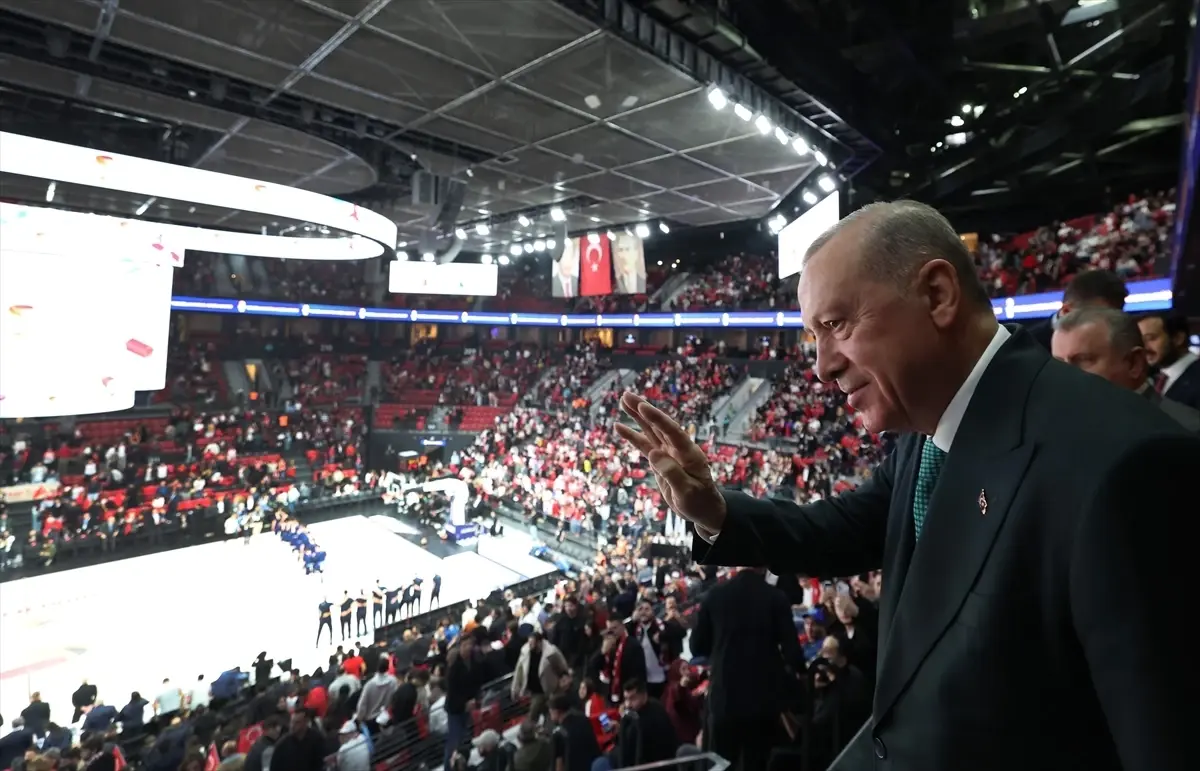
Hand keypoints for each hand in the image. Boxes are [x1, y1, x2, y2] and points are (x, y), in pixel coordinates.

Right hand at [614, 392, 725, 532]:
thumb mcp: (688, 492)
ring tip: (623, 401)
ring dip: (637, 416)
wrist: (703, 510)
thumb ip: (672, 473)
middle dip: (643, 409)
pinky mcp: (660, 460)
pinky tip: (619, 426)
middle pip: (659, 425)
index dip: (657, 419)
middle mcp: (678, 448)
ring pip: (650, 430)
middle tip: (626, 395)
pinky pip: (644, 444)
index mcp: (689, 454)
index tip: (643, 407)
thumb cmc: (699, 502)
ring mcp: (669, 452)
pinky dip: (632, 435)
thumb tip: (653, 454)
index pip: (672, 432)